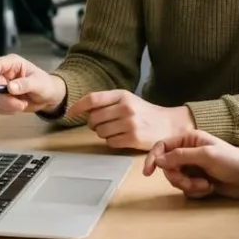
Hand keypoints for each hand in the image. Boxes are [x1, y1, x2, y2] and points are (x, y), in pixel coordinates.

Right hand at [0, 54, 65, 114]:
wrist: (49, 97)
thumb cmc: (46, 85)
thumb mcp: (39, 83)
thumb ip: (25, 84)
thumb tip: (10, 87)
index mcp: (12, 63)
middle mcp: (4, 74)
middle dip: (5, 98)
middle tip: (21, 105)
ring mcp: (1, 87)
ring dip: (7, 105)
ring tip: (23, 105)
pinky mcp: (1, 98)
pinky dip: (8, 110)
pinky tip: (19, 107)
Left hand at [66, 90, 194, 150]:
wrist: (169, 125)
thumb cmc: (145, 113)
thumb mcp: (128, 100)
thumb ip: (108, 102)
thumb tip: (83, 109)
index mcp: (123, 95)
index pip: (93, 99)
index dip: (78, 107)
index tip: (69, 114)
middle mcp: (125, 108)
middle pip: (94, 118)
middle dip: (93, 124)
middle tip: (101, 125)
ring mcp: (129, 123)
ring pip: (100, 132)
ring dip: (103, 134)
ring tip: (115, 131)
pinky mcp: (133, 138)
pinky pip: (110, 142)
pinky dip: (112, 142)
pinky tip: (122, 138)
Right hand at [143, 131, 238, 198]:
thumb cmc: (232, 161)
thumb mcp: (205, 155)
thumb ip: (180, 156)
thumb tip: (158, 159)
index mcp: (189, 139)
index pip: (162, 147)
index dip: (153, 158)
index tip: (148, 172)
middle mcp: (188, 152)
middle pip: (167, 167)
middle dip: (179, 178)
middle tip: (194, 182)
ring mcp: (193, 168)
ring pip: (176, 180)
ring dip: (189, 186)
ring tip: (206, 185)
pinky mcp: (198, 181)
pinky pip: (186, 189)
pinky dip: (196, 191)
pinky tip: (210, 188)